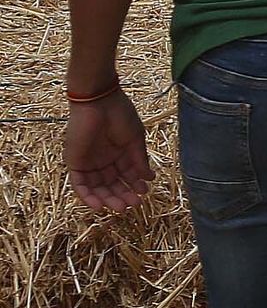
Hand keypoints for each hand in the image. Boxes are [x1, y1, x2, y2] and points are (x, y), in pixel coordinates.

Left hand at [66, 90, 152, 210]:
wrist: (98, 101)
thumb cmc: (120, 114)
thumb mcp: (135, 138)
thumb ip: (139, 159)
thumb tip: (150, 178)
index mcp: (119, 152)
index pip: (126, 174)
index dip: (135, 184)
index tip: (145, 192)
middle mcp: (104, 160)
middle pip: (112, 184)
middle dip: (123, 194)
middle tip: (133, 204)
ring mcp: (89, 163)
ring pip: (97, 188)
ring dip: (107, 199)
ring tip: (120, 207)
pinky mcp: (75, 164)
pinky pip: (80, 184)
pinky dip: (88, 196)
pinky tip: (99, 205)